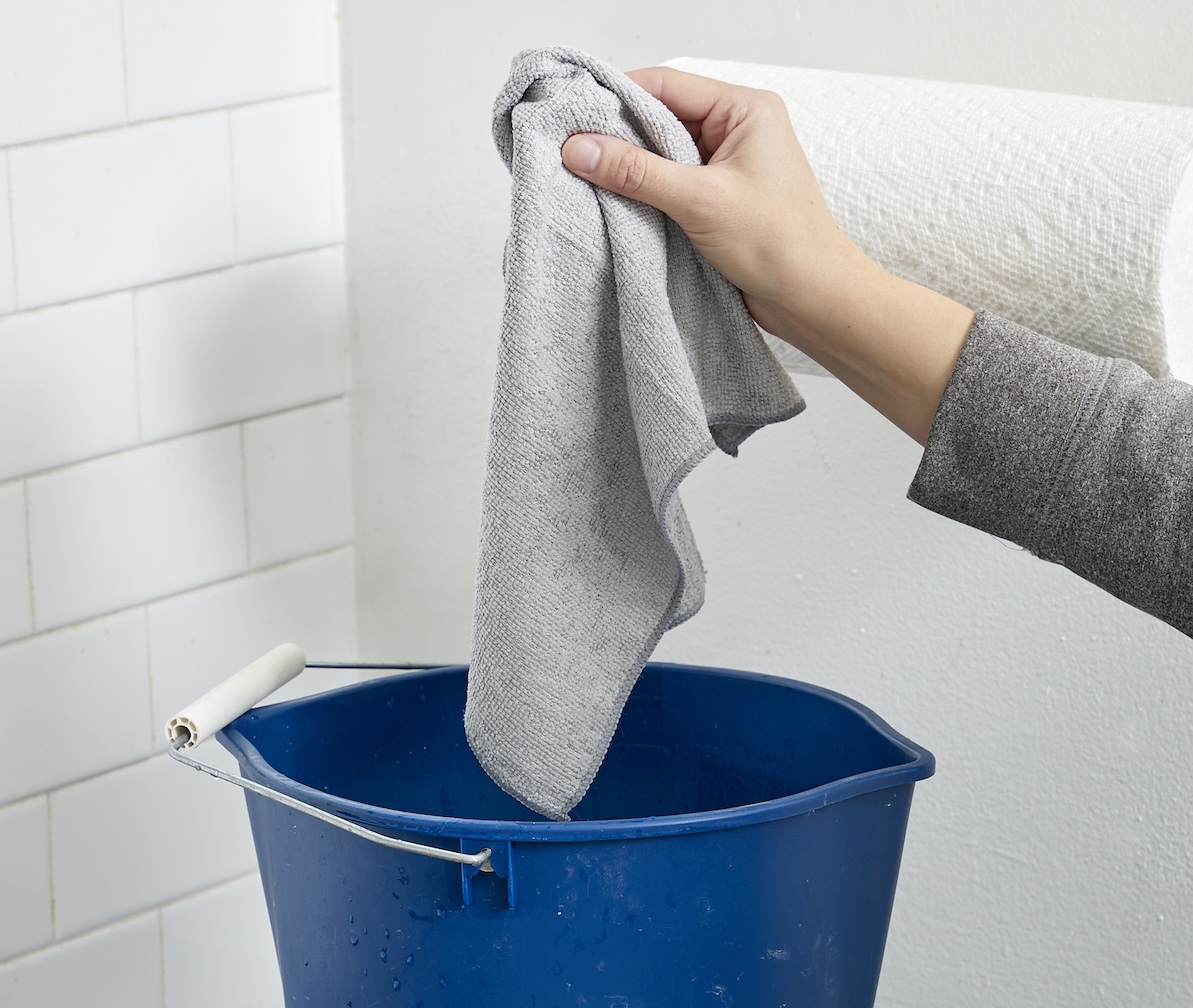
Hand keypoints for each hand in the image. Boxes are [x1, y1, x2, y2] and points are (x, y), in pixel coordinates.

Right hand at [561, 66, 859, 342]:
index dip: (618, 98)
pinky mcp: (716, 199)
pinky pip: (669, 184)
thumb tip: (580, 149)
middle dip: (619, 136)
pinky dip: (644, 193)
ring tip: (588, 178)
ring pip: (662, 154)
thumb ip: (636, 172)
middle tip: (573, 152)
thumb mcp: (700, 201)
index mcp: (745, 110)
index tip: (575, 118)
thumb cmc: (780, 244)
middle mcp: (736, 130)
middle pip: (660, 117)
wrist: (812, 299)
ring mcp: (726, 166)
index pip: (667, 85)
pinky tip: (617, 202)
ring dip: (630, 168)